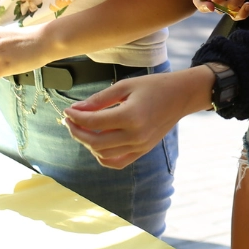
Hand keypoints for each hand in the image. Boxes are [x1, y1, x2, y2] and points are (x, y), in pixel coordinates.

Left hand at [62, 66, 212, 168]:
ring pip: (103, 154)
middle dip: (77, 132)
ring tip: (82, 129)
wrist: (180, 96)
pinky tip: (96, 143)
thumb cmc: (152, 86)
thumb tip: (75, 109)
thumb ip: (99, 99)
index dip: (76, 117)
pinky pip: (117, 162)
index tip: (67, 110)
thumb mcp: (124, 86)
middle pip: (95, 142)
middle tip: (70, 120)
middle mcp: (136, 135)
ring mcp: (140, 146)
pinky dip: (102, 156)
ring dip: (88, 143)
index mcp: (131, 116)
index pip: (94, 122)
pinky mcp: (142, 151)